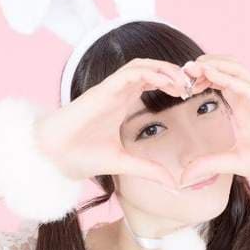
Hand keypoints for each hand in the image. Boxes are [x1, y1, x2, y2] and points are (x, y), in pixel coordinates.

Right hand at [37, 58, 208, 188]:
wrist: (53, 156)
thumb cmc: (81, 156)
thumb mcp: (124, 163)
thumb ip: (149, 170)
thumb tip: (174, 184)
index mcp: (123, 103)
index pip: (153, 82)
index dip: (173, 83)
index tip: (192, 95)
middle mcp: (118, 92)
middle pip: (152, 69)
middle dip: (175, 73)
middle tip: (195, 85)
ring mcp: (110, 88)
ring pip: (143, 65)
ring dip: (166, 69)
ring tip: (185, 83)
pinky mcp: (103, 89)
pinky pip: (131, 72)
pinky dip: (152, 72)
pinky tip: (168, 82)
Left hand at [179, 54, 249, 193]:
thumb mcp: (235, 163)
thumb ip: (210, 164)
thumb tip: (183, 176)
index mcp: (240, 107)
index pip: (215, 83)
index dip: (196, 80)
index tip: (177, 87)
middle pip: (223, 69)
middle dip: (200, 67)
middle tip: (178, 73)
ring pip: (236, 69)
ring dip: (213, 65)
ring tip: (192, 68)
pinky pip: (249, 85)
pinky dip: (230, 78)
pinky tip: (212, 75)